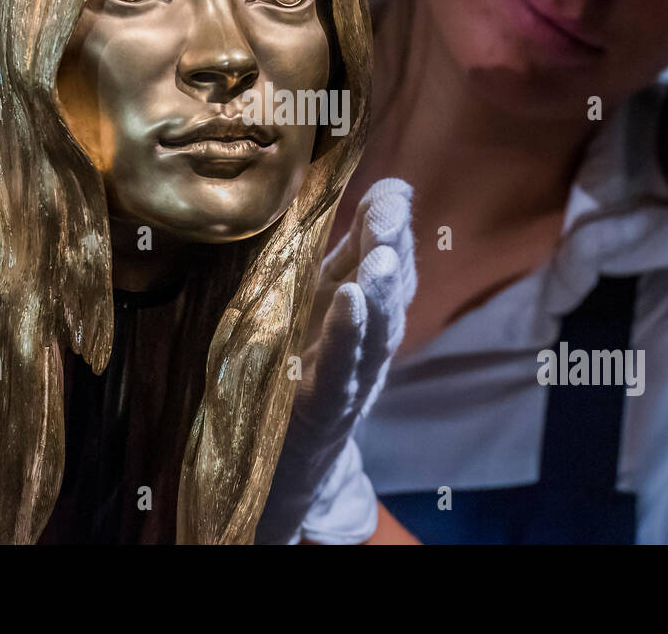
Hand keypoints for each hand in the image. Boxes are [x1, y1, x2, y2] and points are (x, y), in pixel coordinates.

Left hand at [255, 177, 414, 543]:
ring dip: (382, 290)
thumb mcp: (315, 309)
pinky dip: (346, 336)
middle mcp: (369, 348)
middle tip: (390, 212)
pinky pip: (339, 371)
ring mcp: (350, 382)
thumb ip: (338, 258)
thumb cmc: (293, 379)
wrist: (274, 476)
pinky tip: (349, 302)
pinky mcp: (319, 412)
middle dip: (393, 248)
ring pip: (378, 333)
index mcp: (366, 316)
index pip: (391, 263)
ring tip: (380, 254)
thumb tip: (368, 194)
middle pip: (392, 292)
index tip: (393, 191)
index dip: (392, 225)